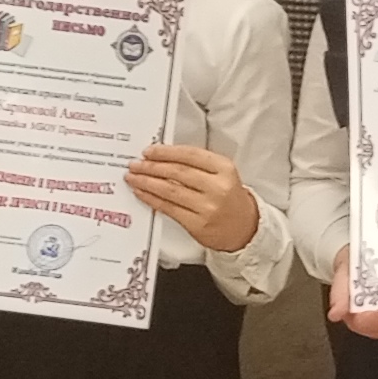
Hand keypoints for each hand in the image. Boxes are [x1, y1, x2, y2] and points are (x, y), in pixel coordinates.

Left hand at [129, 140, 261, 254]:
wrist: (244, 227)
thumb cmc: (229, 198)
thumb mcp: (222, 174)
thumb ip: (197, 164)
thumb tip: (162, 157)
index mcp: (224, 168)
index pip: (190, 155)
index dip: (166, 152)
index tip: (149, 151)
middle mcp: (217, 187)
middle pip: (177, 172)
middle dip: (152, 167)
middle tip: (136, 164)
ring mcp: (207, 207)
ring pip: (170, 191)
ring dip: (147, 182)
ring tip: (133, 177)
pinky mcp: (197, 224)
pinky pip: (169, 208)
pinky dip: (152, 199)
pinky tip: (142, 193)